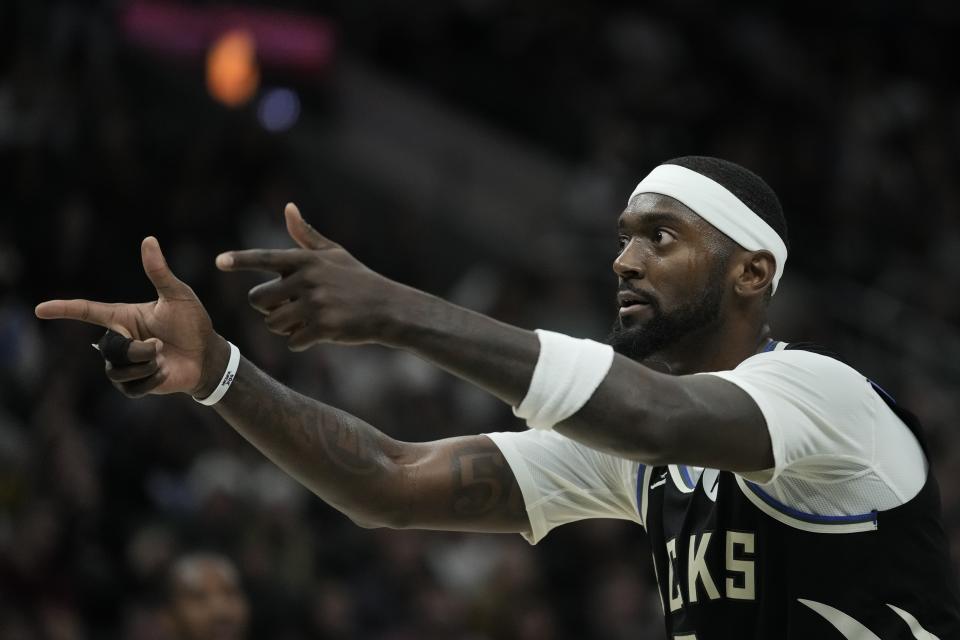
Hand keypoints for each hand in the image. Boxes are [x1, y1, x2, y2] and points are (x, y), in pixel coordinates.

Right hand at [35, 237, 227, 397]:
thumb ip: (159, 272)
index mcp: (123, 317)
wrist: (207, 355)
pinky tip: (165, 371)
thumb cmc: (192, 323)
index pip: (88, 311)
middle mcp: (119, 339)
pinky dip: (153, 379)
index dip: (64, 309)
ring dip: (147, 363)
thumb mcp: (177, 295)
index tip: (41, 309)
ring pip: (119, 369)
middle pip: (110, 347)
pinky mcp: (134, 385)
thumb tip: (149, 240)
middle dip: (140, 348)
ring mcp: (125, 363)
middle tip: (161, 343)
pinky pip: (132, 387)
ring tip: (163, 356)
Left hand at [217, 203, 412, 350]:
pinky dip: (301, 341)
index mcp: (307, 259)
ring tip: (304, 321)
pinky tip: (317, 335)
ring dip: (283, 326)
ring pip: (272, 322)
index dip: (240, 260)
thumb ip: (306, 235)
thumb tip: (288, 207)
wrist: (389, 309)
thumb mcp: (335, 254)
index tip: (219, 262)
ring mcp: (315, 304)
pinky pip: (292, 340)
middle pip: (258, 298)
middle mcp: (308, 279)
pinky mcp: (323, 328)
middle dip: (267, 307)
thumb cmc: (359, 280)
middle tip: (287, 307)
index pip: (266, 257)